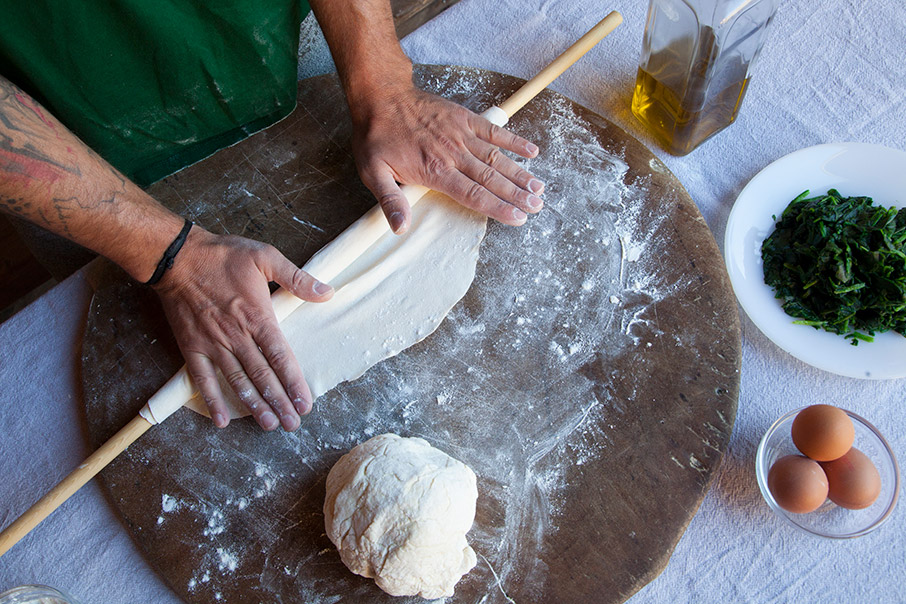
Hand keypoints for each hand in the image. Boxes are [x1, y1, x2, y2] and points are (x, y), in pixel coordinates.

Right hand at [153, 227, 333, 430]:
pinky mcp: (191, 346)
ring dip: (253, 405)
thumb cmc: (222, 255)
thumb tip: (327, 291)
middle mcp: (236, 336)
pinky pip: (202, 378)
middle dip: (279, 402)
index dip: (293, 382)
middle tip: (293, 424)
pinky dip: (211, 399)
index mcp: (257, 316)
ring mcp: (213, 344)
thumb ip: (296, 278)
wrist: (176, 257)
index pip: (280, 357)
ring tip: (269, 425)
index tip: (305, 403)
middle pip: (262, 375)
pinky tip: (221, 420)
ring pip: (236, 381)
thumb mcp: (265, 257)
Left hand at [350, 86, 545, 232]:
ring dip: (520, 173)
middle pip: (491, 178)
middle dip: (516, 194)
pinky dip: (513, 140)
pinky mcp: (464, 118)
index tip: (517, 218)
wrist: (381, 96)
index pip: (473, 194)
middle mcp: (453, 153)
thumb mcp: (373, 172)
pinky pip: (493, 131)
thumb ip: (390, 200)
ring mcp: (461, 134)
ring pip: (497, 157)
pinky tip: (532, 151)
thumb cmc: (377, 137)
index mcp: (435, 170)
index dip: (497, 207)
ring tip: (539, 188)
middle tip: (538, 206)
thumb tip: (400, 228)